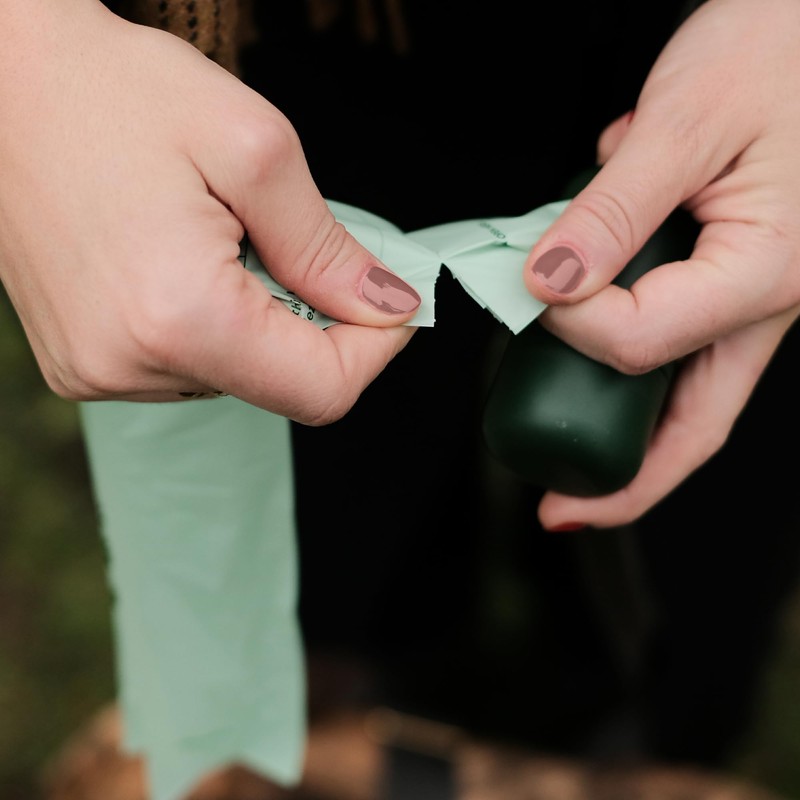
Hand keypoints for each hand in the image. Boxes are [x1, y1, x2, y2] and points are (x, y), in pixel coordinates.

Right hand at [0, 0, 418, 424]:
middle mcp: (128, 363)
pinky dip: (213, 323)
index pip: (320, 391)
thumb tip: (385, 307)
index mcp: (180, 317)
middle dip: (314, 323)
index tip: (385, 301)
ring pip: (234, 376)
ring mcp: (97, 370)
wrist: (2, 77)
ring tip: (220, 241)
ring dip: (258, 319)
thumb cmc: (113, 91)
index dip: (371, 350)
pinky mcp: (82, 362)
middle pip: (280, 385)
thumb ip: (328, 249)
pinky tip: (186, 262)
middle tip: (292, 244)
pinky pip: (185, 366)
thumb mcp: (254, 150)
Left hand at [522, 0, 799, 528]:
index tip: (532, 287)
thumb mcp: (682, 123)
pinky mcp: (731, 277)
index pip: (643, 342)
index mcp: (766, 271)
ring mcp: (752, 296)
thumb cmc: (775, 49)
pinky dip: (628, 344)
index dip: (571, 327)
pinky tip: (590, 324)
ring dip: (625, 422)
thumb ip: (609, 212)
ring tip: (566, 450)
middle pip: (693, 423)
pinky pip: (678, 336)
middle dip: (624, 475)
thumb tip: (548, 284)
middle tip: (560, 508)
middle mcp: (768, 301)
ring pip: (687, 390)